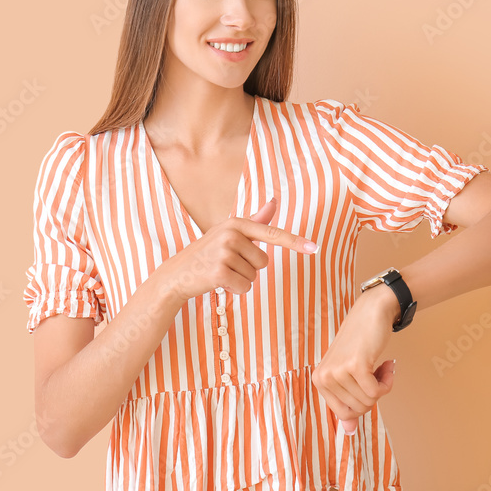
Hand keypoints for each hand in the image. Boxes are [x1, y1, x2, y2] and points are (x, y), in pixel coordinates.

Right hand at [156, 197, 317, 301]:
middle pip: (263, 262)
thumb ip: (255, 220)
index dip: (294, 242)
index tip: (314, 248)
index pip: (271, 234)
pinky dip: (234, 290)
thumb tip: (274, 201)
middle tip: (227, 264)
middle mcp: (231, 235)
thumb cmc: (208, 252)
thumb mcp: (230, 232)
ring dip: (240, 279)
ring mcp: (224, 253)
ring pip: (254, 276)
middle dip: (249, 268)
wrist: (177, 273)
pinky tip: (218, 282)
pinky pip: (244, 287)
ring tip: (221, 271)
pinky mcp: (219, 272)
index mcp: (237, 224)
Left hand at [311, 286, 398, 434]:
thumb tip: (348, 432)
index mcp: (319, 381)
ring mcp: (338, 372)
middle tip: (376, 372)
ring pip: (369, 401)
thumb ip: (348, 401)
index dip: (362, 404)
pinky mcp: (355, 366)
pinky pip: (377, 392)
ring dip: (382, 385)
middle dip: (374, 394)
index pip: (344, 414)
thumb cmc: (360, 343)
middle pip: (358, 409)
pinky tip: (386, 364)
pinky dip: (388, 381)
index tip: (366, 383)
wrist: (371, 314)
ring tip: (380, 366)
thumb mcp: (349, 375)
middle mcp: (324, 377)